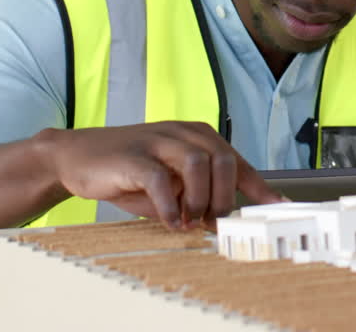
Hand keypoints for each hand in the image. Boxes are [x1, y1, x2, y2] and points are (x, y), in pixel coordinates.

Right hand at [39, 121, 283, 228]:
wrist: (77, 157)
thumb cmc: (128, 173)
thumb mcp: (170, 185)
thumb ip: (195, 197)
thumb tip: (220, 223)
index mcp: (197, 137)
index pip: (237, 162)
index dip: (259, 187)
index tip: (278, 207)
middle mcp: (183, 133)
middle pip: (223, 160)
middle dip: (224, 197)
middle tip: (211, 221)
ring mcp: (158, 141)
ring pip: (198, 163)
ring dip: (199, 199)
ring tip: (189, 219)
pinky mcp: (134, 156)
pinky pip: (160, 179)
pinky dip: (170, 205)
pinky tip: (171, 220)